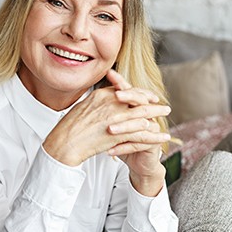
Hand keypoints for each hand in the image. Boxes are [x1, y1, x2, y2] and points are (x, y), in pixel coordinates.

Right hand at [42, 71, 169, 175]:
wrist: (65, 142)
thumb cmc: (69, 128)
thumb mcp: (82, 107)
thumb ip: (96, 102)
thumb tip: (104, 100)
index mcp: (101, 95)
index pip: (125, 89)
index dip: (138, 92)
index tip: (146, 95)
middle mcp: (110, 103)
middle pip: (137, 98)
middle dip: (152, 101)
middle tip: (162, 103)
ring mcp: (116, 118)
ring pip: (144, 114)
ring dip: (157, 115)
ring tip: (166, 115)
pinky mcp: (119, 134)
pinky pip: (142, 134)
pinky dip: (155, 135)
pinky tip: (162, 136)